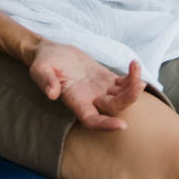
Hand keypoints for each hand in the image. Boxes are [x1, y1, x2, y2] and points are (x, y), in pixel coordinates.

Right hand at [29, 42, 144, 129]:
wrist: (53, 53)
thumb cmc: (44, 63)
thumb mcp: (40, 68)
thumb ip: (46, 80)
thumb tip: (51, 93)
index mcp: (75, 101)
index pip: (92, 120)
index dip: (106, 125)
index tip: (122, 125)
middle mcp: (91, 99)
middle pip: (115, 107)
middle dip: (129, 98)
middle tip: (138, 83)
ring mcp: (101, 89)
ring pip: (123, 95)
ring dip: (134, 86)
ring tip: (136, 67)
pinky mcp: (106, 79)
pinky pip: (124, 82)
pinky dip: (132, 77)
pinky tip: (135, 65)